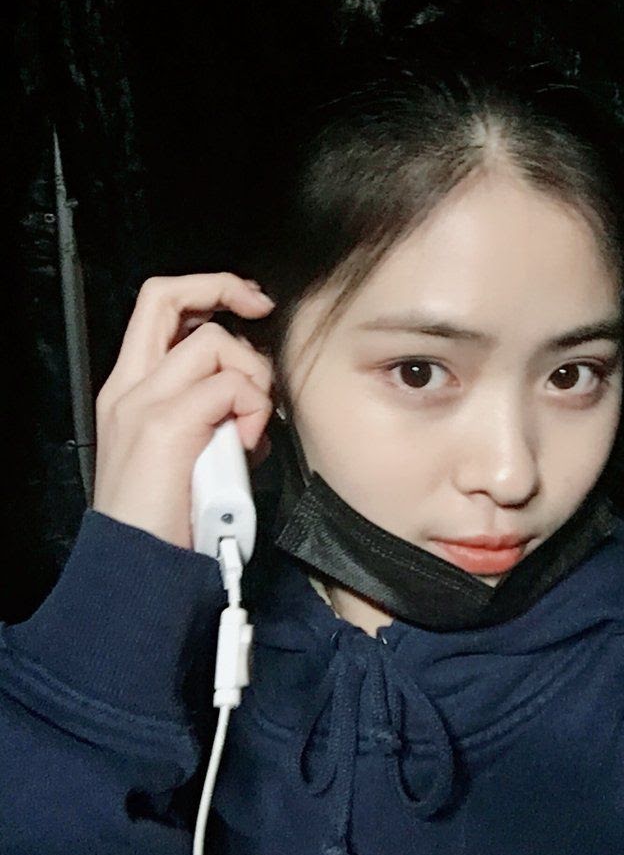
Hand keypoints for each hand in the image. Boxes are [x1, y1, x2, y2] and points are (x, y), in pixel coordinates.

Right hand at [92, 273, 275, 548]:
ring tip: (250, 427)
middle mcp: (130, 387)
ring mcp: (145, 402)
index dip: (208, 288)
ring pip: (215, 344)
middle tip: (263, 316)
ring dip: (252, 379)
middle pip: (171, 297)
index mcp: (130, 390)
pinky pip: (231, 389)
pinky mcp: (167, 426)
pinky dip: (254, 412)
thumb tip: (256, 396)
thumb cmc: (169, 518)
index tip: (250, 303)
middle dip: (227, 292)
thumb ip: (211, 413)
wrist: (138, 566)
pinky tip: (248, 446)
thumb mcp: (189, 451)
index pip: (158, 305)